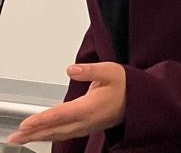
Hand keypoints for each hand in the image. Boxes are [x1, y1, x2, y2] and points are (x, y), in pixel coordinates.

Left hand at [6, 62, 125, 144]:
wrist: (138, 102)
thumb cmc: (125, 85)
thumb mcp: (110, 71)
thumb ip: (89, 70)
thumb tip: (70, 69)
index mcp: (90, 108)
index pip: (60, 115)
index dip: (42, 120)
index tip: (26, 123)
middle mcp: (85, 121)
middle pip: (54, 129)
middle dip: (33, 133)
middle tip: (15, 136)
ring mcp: (84, 127)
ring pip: (57, 134)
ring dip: (38, 136)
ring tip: (21, 138)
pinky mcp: (84, 128)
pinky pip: (62, 134)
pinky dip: (48, 135)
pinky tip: (40, 134)